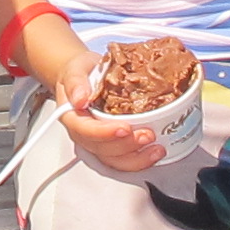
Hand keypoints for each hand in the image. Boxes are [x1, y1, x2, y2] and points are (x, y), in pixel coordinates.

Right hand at [41, 42, 166, 174]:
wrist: (85, 74)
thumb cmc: (80, 73)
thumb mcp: (75, 70)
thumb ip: (75, 83)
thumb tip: (80, 98)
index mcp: (73, 117)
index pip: (85, 131)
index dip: (105, 133)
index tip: (124, 128)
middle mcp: (84, 134)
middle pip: (102, 149)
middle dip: (127, 146)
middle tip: (147, 135)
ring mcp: (99, 142)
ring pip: (114, 159)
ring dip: (136, 158)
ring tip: (157, 148)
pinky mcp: (112, 144)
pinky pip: (124, 159)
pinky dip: (141, 159)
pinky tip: (155, 152)